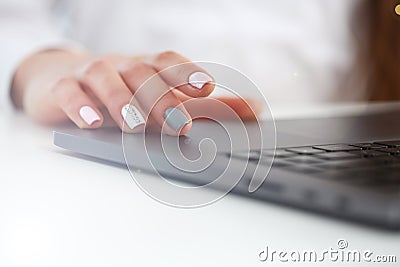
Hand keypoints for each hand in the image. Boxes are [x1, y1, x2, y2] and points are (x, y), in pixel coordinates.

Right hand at [11, 50, 260, 134]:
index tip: (205, 88)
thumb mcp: (166, 98)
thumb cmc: (126, 91)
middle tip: (178, 124)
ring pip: (106, 78)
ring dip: (122, 100)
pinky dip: (78, 104)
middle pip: (143, 74)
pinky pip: (68, 91)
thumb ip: (208, 107)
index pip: (169, 62)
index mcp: (149, 67)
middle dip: (162, 98)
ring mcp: (92, 74)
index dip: (186, 73)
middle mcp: (123, 65)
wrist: (65, 79)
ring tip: (135, 125)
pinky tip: (90, 122)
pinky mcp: (63, 87)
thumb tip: (255, 109)